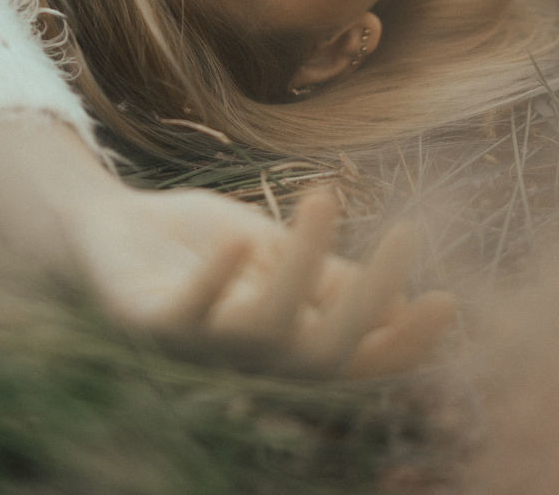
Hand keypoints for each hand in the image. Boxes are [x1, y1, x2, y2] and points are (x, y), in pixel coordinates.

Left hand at [0, 114, 453, 378]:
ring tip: (326, 199)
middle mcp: (249, 358)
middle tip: (404, 234)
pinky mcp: (150, 323)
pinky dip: (213, 281)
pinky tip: (239, 244)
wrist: (110, 236)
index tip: (447, 299)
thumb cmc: (201, 250)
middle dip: (369, 300)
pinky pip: (186, 314)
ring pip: (267, 330)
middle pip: (325, 352)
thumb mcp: (275, 253)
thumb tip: (400, 296)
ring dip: (303, 269)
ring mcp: (199, 346)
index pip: (360, 359)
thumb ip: (328, 276)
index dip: (406, 343)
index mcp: (286, 342)